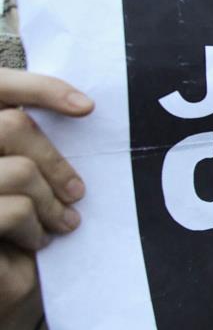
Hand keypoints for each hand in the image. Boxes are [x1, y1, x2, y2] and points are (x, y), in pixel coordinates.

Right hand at [0, 68, 91, 321]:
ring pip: (17, 171)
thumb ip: (26, 145)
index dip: (40, 86)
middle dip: (54, 161)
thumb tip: (82, 107)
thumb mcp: (19, 182)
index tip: (87, 107)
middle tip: (78, 194)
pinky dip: (33, 227)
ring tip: (60, 224)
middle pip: (11, 126)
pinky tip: (36, 242)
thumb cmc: (8, 234)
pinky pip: (11, 210)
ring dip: (48, 202)